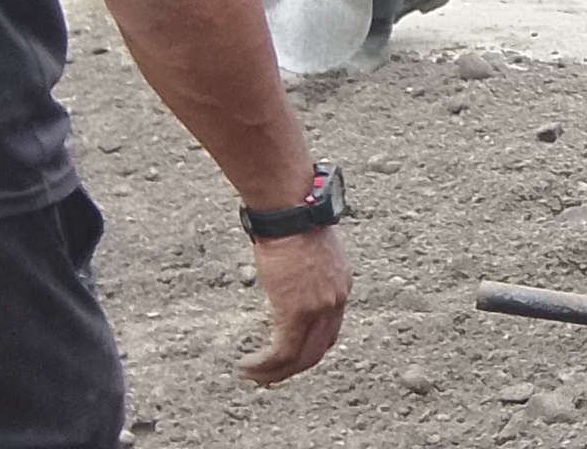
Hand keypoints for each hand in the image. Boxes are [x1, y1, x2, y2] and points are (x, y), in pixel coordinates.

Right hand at [236, 225, 347, 384]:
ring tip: (251, 376)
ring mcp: (319, 308)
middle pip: (318, 349)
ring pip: (301, 357)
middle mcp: (336, 301)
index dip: (309, 347)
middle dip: (292, 367)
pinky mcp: (297, 311)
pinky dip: (265, 365)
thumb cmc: (293, 219)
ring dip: (274, 372)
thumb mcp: (307, 249)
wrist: (291, 210)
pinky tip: (247, 367)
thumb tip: (288, 272)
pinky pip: (282, 351)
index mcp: (340, 286)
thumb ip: (304, 270)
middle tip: (267, 376)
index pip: (330, 329)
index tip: (286, 355)